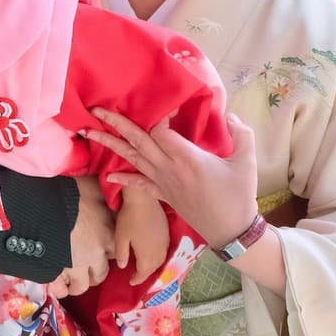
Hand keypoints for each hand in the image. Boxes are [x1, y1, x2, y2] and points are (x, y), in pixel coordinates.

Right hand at [49, 175, 113, 298]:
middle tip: (84, 264)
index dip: (105, 249)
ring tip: (68, 276)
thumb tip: (110, 189)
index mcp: (107, 234)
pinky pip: (60, 291)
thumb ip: (103, 193)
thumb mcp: (91, 186)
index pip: (114, 250)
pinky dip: (58, 289)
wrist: (40, 203)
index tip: (98, 246)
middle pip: (100, 273)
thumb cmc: (68, 192)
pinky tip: (54, 284)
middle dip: (93, 271)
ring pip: (82, 286)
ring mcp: (76, 267)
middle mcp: (95, 254)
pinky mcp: (56, 274)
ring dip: (77, 283)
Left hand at [87, 108, 257, 247]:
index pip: (161, 131)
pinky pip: (139, 185)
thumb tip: (230, 114)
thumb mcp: (247, 162)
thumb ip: (242, 134)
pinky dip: (123, 178)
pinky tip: (108, 173)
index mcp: (187, 158)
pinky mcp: (163, 196)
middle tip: (96, 109)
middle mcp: (168, 168)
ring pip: (131, 159)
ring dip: (109, 144)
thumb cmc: (239, 196)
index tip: (163, 104)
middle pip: (138, 141)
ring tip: (88, 132)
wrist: (231, 232)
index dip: (158, 115)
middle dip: (116, 123)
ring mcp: (162, 183)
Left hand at [114, 185, 168, 284]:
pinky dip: (158, 255)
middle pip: (154, 267)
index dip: (138, 279)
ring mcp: (165, 242)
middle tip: (138, 275)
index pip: (143, 272)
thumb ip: (121, 254)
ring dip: (153, 265)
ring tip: (145, 265)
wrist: (143, 198)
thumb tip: (123, 266)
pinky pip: (165, 250)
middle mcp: (159, 251)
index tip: (131, 281)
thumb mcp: (120, 237)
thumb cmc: (129, 218)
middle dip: (146, 273)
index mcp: (147, 255)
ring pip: (161, 259)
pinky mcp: (167, 232)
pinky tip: (153, 251)